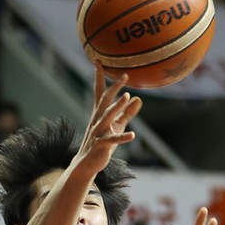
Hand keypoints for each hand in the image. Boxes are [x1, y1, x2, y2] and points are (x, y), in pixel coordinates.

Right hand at [75, 63, 141, 177]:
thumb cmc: (102, 143)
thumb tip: (138, 98)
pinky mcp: (101, 145)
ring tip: (127, 96)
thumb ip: (127, 113)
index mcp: (100, 114)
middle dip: (114, 88)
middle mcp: (97, 120)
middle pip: (105, 100)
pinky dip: (122, 137)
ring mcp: (98, 132)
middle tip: (124, 75)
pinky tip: (132, 135)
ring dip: (117, 107)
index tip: (99, 61)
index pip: (100, 92)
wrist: (86, 163)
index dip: (100, 77)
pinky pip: (112, 140)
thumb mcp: (116, 126)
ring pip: (107, 117)